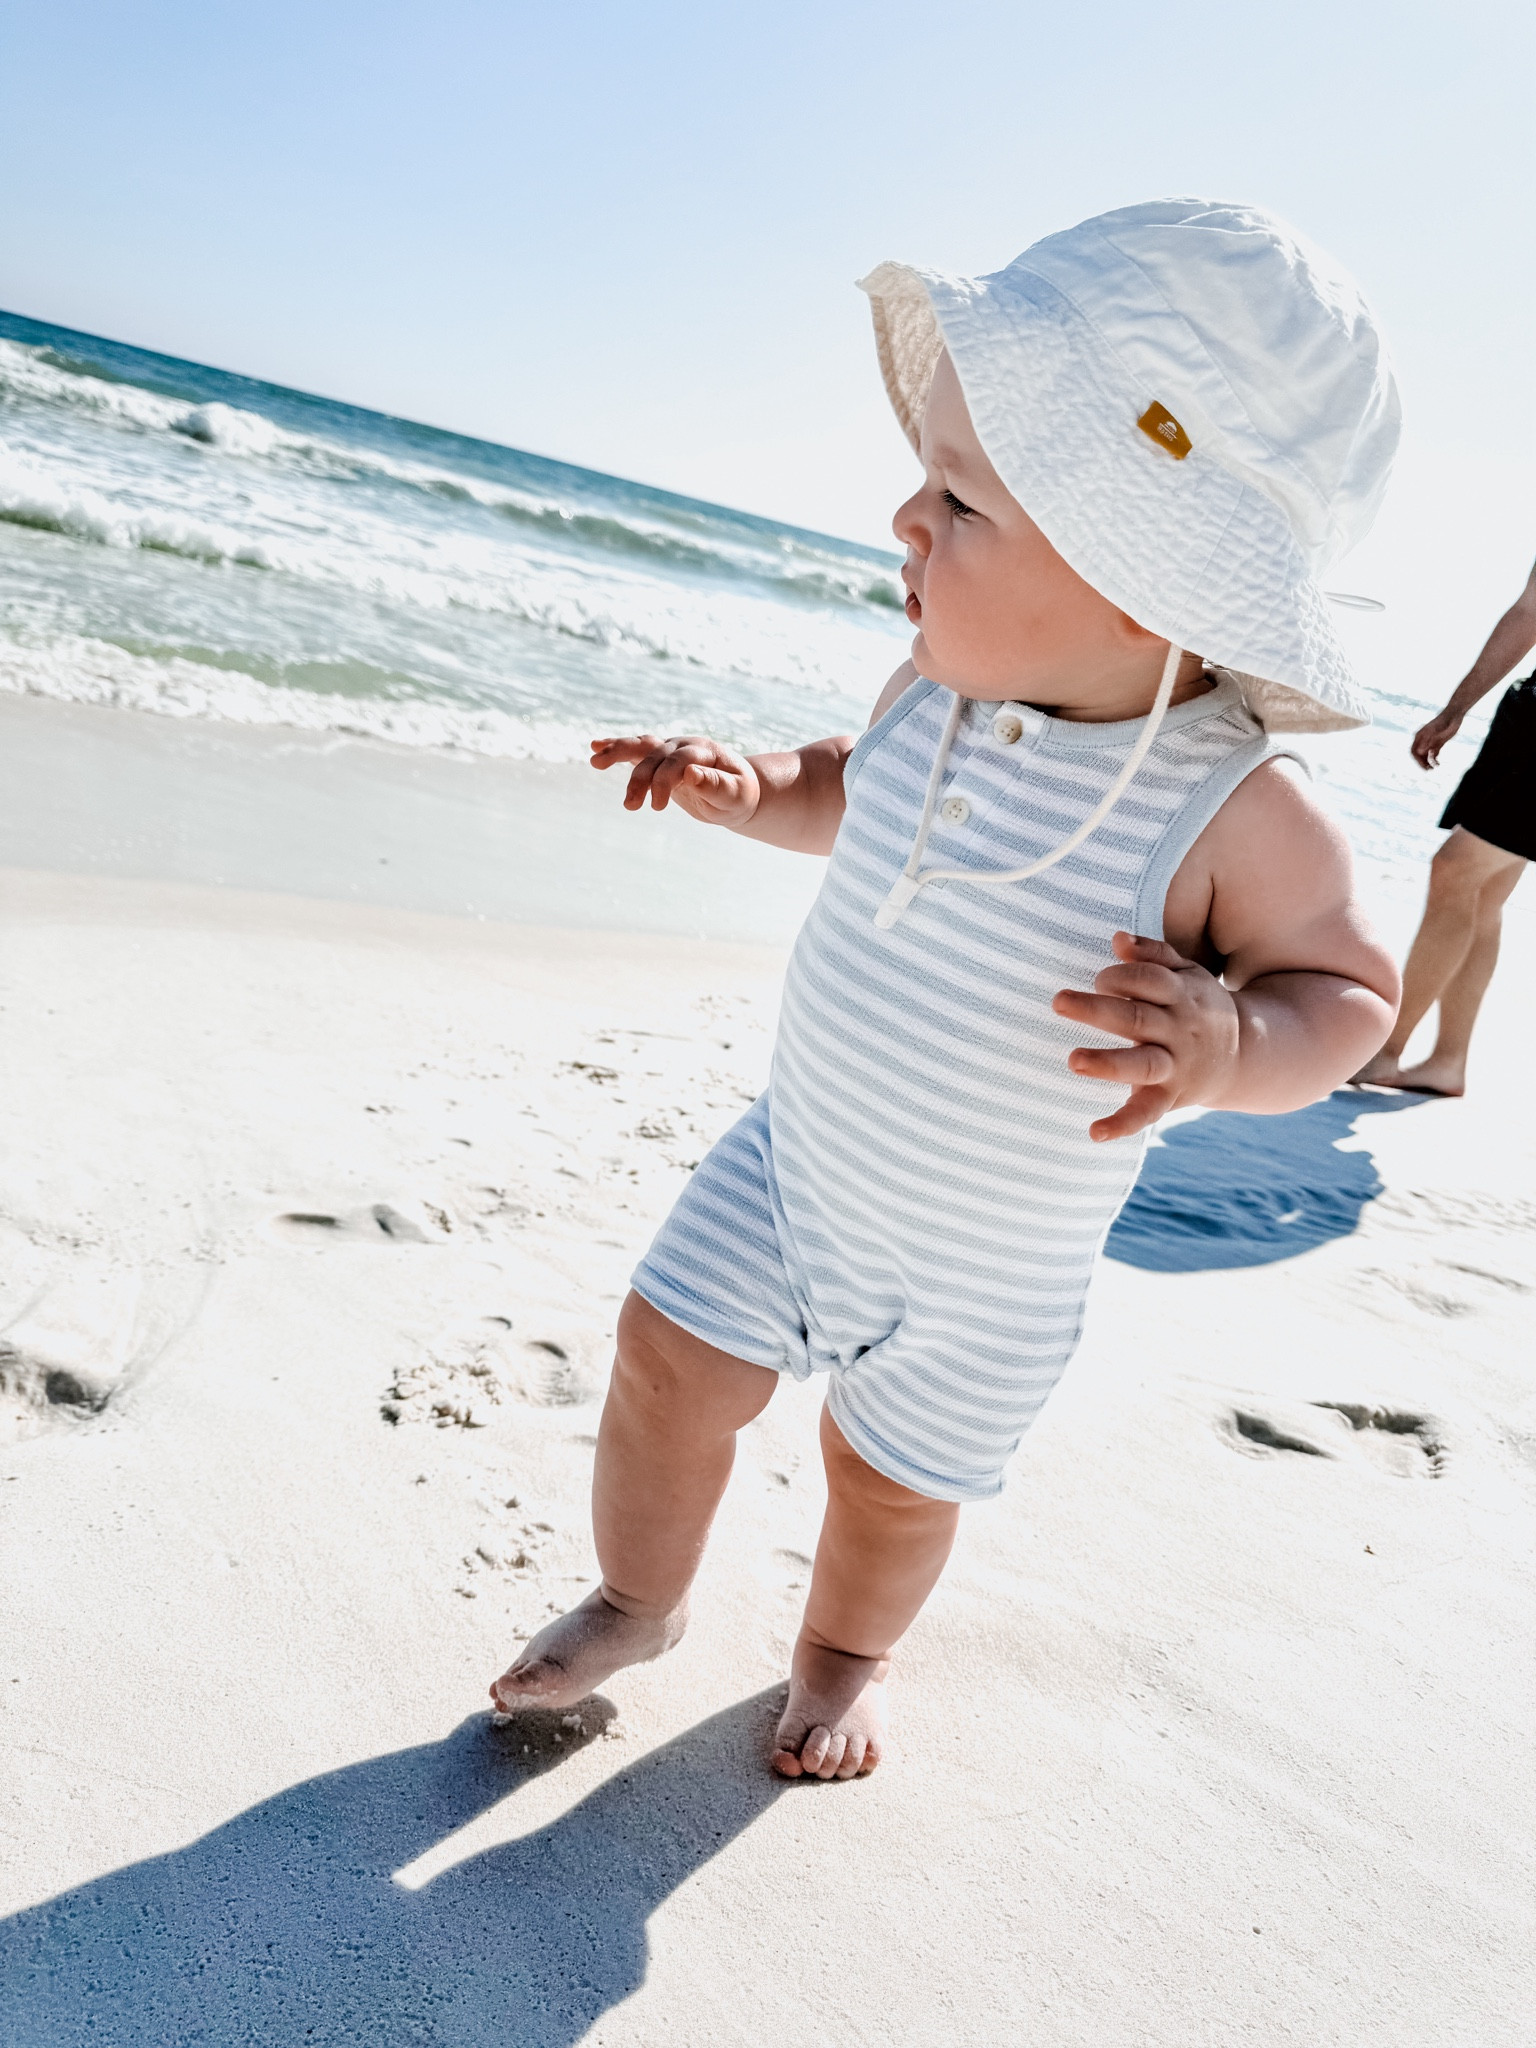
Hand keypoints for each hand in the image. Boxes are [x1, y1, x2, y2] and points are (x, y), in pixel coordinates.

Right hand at [590, 733, 760, 827]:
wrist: (737, 791)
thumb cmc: (738, 795)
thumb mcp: (735, 795)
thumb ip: (715, 784)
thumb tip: (690, 772)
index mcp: (704, 750)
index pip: (678, 761)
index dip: (665, 781)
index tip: (657, 807)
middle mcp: (684, 744)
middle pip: (656, 756)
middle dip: (640, 779)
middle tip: (630, 807)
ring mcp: (670, 750)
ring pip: (642, 747)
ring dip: (618, 753)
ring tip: (595, 762)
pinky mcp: (659, 760)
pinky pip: (636, 751)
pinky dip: (616, 748)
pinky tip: (596, 747)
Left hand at [1052, 932, 1240, 1142]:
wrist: (1247, 1056)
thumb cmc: (1198, 1007)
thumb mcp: (1187, 974)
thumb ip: (1153, 955)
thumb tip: (1118, 938)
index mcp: (1180, 995)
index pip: (1147, 980)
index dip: (1120, 976)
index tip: (1100, 979)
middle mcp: (1177, 1030)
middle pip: (1136, 1017)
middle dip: (1097, 1009)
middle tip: (1059, 1001)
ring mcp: (1175, 1065)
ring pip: (1142, 1064)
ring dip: (1108, 1063)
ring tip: (1074, 1060)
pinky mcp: (1171, 1097)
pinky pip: (1147, 1112)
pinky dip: (1123, 1123)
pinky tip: (1094, 1132)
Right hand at [1410, 704, 1462, 769]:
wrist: (1455, 714)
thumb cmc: (1447, 720)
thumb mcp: (1439, 730)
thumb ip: (1430, 739)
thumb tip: (1420, 751)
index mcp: (1420, 735)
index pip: (1414, 751)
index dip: (1417, 759)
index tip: (1424, 766)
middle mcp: (1424, 739)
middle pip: (1418, 755)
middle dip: (1422, 763)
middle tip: (1428, 770)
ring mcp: (1431, 741)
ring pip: (1425, 756)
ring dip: (1427, 763)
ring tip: (1433, 768)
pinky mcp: (1438, 743)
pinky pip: (1433, 754)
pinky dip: (1434, 760)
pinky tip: (1438, 764)